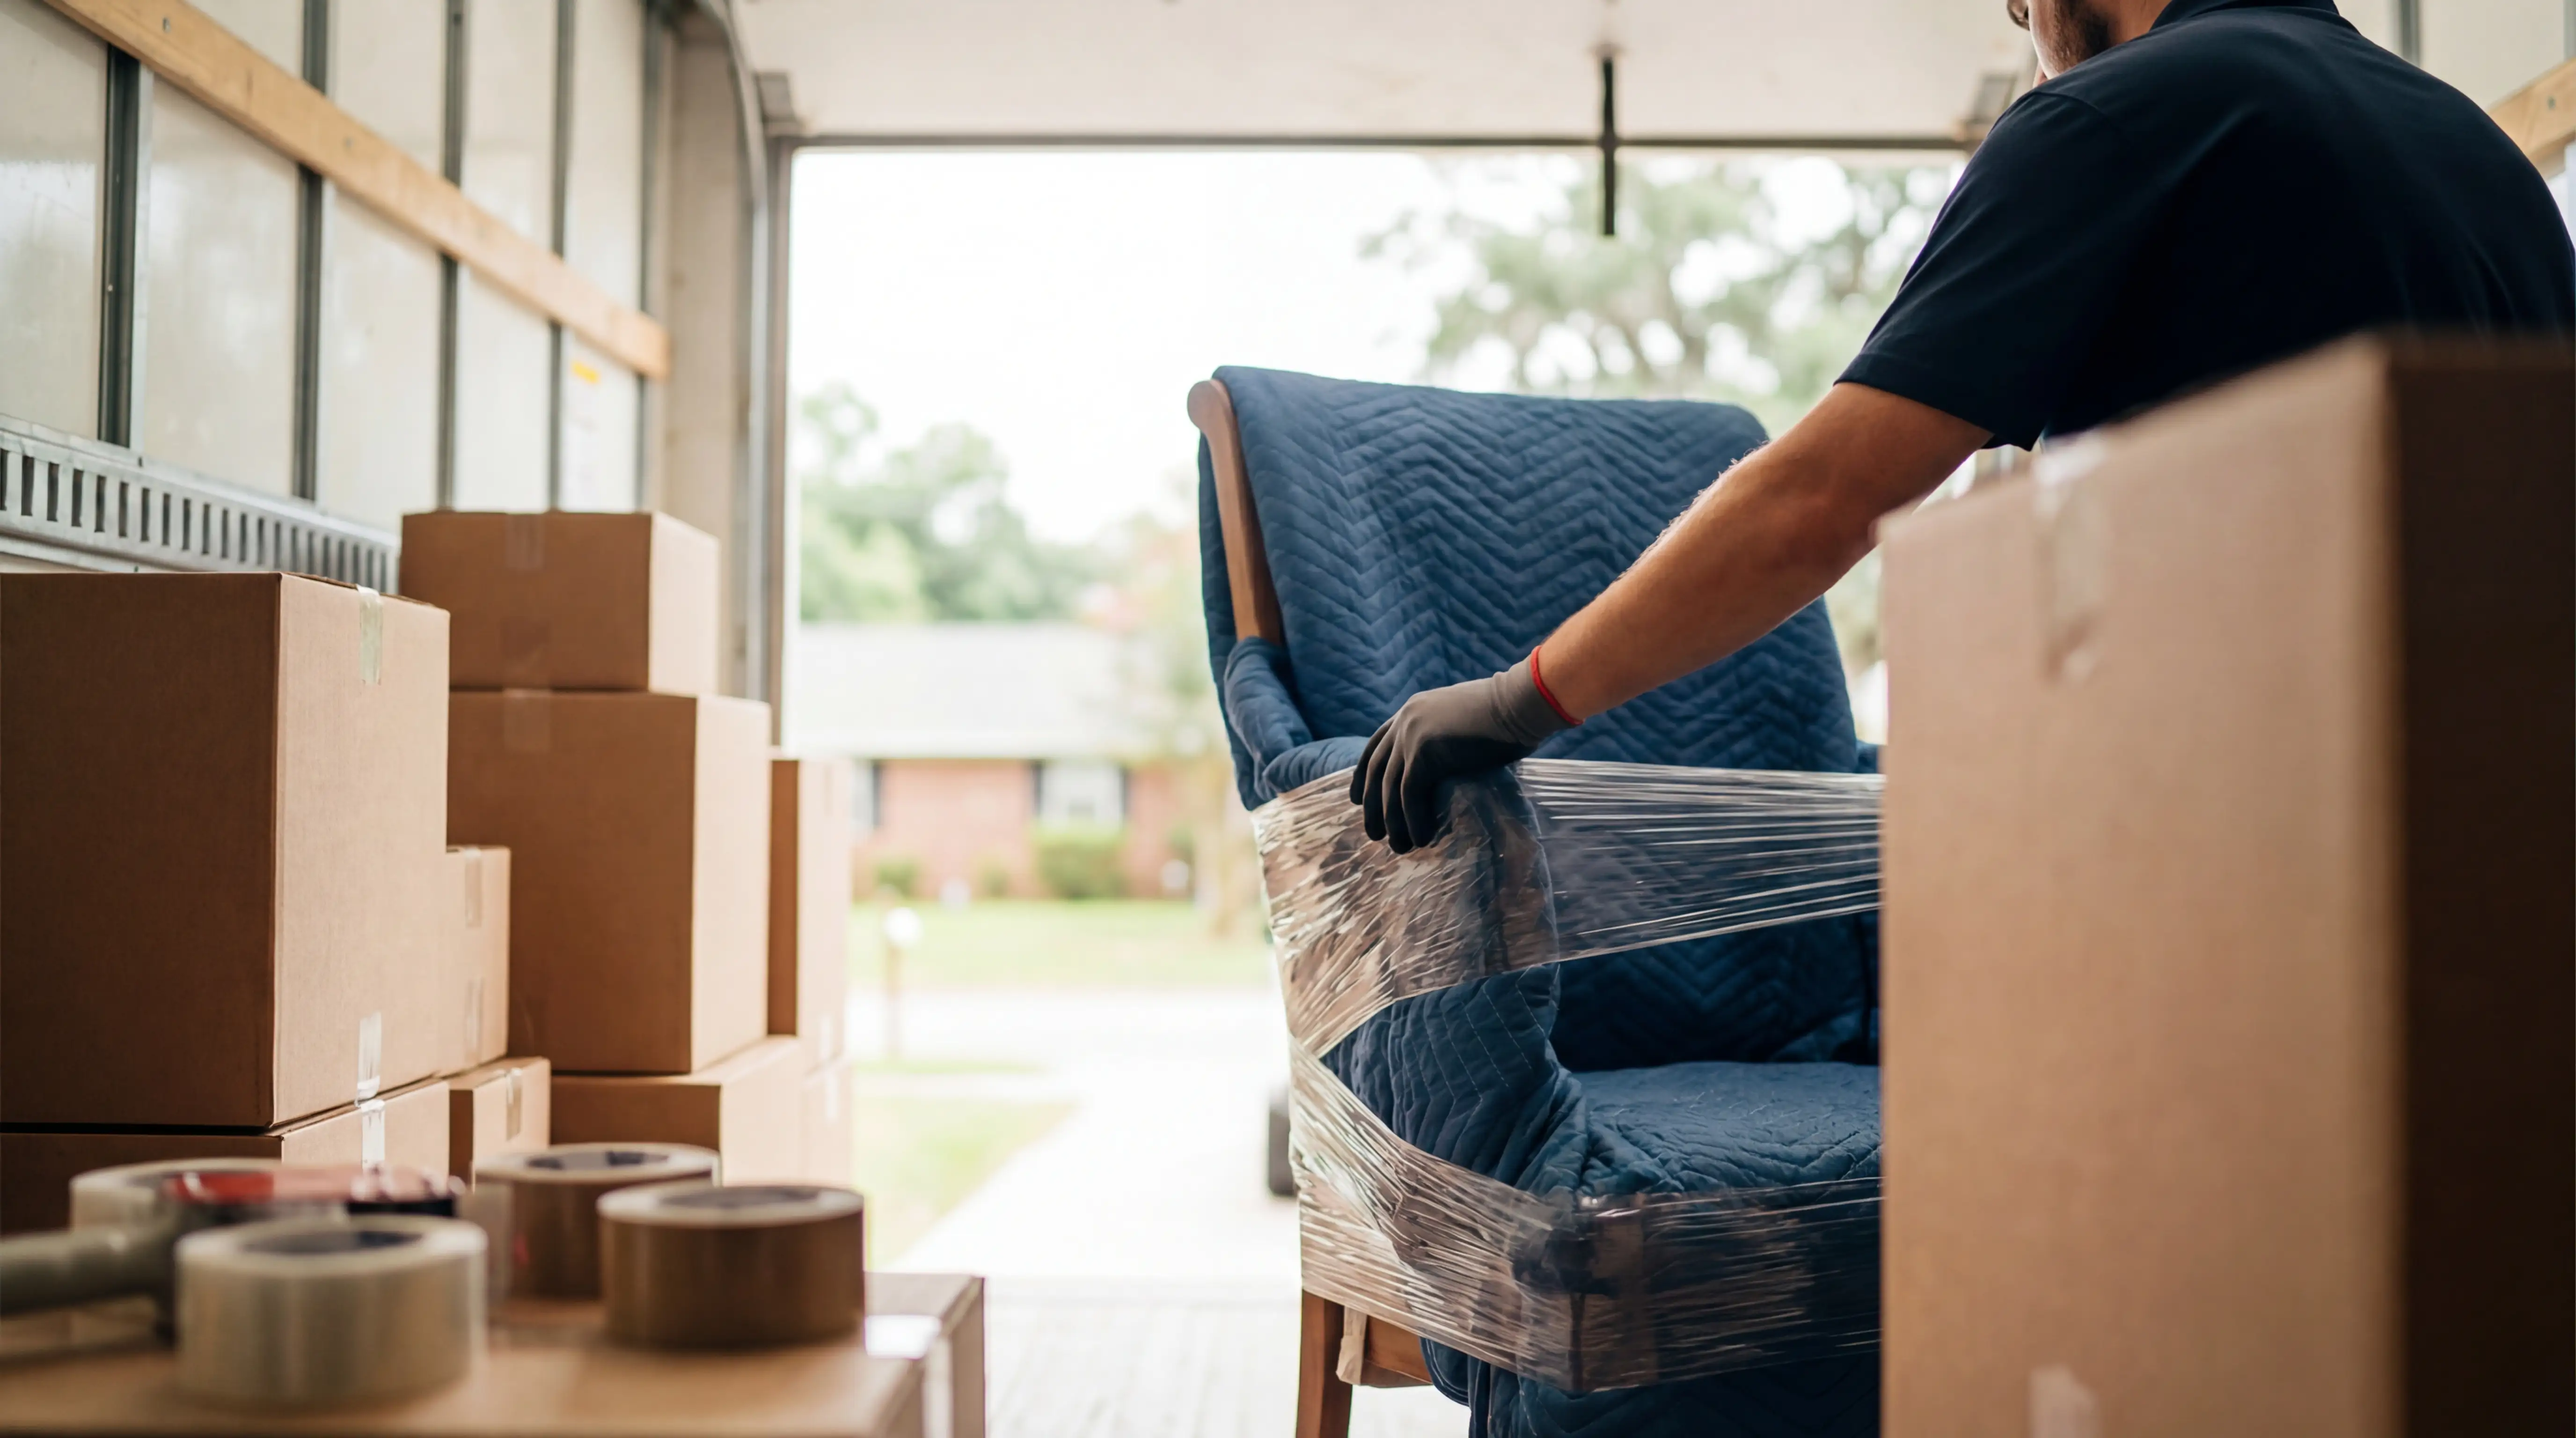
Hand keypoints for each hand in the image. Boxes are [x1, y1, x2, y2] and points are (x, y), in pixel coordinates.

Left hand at [1350, 653, 1573, 851]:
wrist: (1521, 702)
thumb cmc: (1507, 713)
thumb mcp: (1463, 721)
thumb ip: (1444, 740)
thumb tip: (1444, 768)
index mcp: (1412, 711)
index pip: (1375, 746)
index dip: (1362, 775)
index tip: (1356, 800)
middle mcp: (1405, 721)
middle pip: (1375, 770)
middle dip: (1372, 805)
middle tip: (1374, 834)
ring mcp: (1412, 735)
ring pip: (1390, 788)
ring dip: (1392, 822)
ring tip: (1399, 847)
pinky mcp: (1425, 753)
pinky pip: (1410, 795)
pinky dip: (1413, 820)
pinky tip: (1421, 838)